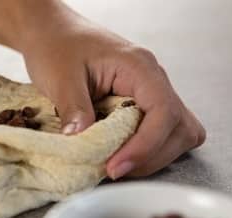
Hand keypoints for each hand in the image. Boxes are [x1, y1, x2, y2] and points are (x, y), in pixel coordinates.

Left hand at [19, 8, 205, 178]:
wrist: (52, 33)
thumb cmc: (57, 46)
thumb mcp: (60, 76)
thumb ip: (74, 108)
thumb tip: (81, 143)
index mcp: (139, 67)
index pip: (163, 112)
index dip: (145, 146)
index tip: (115, 167)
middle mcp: (153, 79)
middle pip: (179, 127)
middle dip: (151, 156)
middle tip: (115, 170)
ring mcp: (151, 92)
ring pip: (177, 133)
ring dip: (152, 156)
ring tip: (117, 165)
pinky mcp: (142, 104)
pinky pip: (161, 132)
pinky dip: (146, 150)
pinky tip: (120, 154)